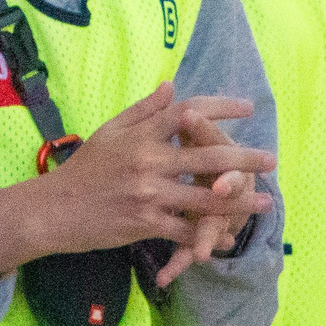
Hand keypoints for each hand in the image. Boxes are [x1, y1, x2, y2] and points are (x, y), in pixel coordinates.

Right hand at [0, 82, 273, 274]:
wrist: (54, 210)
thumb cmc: (83, 169)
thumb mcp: (109, 132)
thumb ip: (143, 111)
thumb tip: (171, 86)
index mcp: (140, 135)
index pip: (187, 113)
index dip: (220, 107)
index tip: (248, 108)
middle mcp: (148, 162)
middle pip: (206, 154)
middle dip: (243, 157)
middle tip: (271, 159)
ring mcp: (149, 195)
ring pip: (204, 197)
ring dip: (238, 200)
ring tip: (264, 201)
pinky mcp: (145, 225)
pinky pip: (185, 232)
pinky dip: (208, 237)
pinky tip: (228, 238)